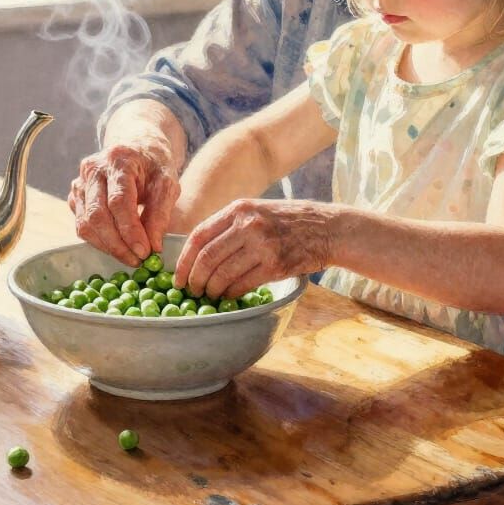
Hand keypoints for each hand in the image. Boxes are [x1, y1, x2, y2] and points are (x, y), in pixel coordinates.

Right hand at [67, 144, 179, 266]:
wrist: (138, 147)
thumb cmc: (155, 165)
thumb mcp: (167, 184)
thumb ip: (161, 214)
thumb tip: (153, 248)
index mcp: (118, 159)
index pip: (119, 201)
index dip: (130, 230)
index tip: (145, 252)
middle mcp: (93, 168)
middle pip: (98, 215)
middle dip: (118, 244)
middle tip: (138, 260)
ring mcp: (80, 181)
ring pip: (85, 224)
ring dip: (108, 246)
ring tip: (131, 256)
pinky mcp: (75, 195)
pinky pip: (81, 225)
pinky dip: (99, 240)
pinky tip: (118, 245)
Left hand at [172, 199, 335, 299]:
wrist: (325, 228)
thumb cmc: (287, 220)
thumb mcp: (256, 210)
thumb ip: (229, 224)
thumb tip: (198, 250)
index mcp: (239, 209)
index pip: (198, 236)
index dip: (183, 260)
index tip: (178, 276)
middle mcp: (247, 225)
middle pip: (206, 258)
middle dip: (194, 279)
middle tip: (192, 291)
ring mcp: (261, 245)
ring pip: (222, 274)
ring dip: (212, 290)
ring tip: (210, 295)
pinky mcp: (275, 265)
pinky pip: (242, 285)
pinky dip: (231, 293)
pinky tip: (229, 295)